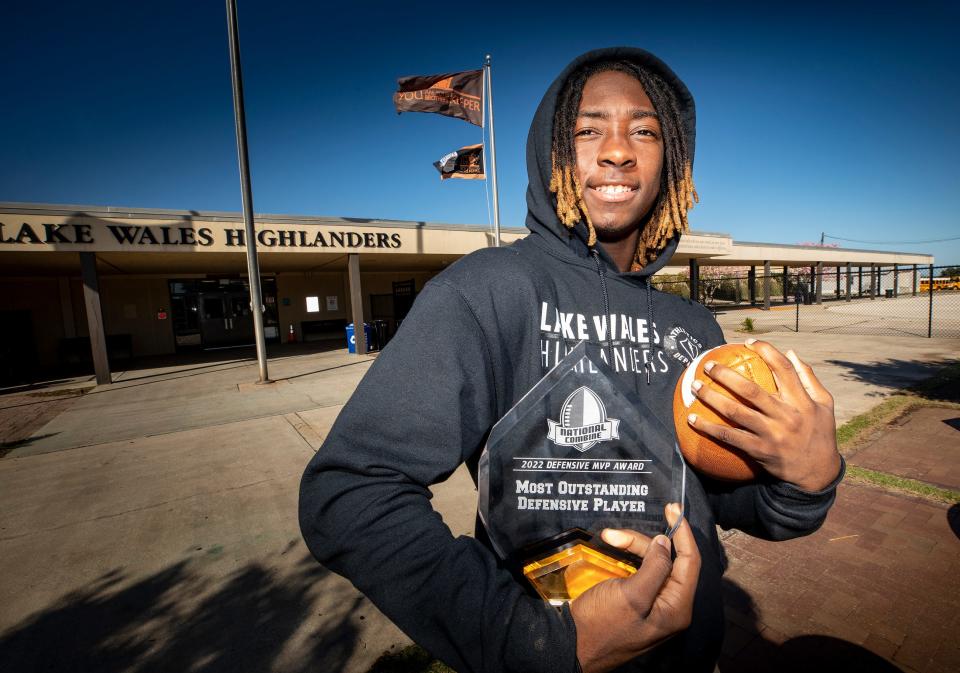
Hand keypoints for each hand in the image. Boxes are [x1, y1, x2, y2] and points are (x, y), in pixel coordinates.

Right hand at [570, 504, 699, 672]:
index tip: (672, 507)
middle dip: (642, 542)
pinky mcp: (634, 601)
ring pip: (650, 563)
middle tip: (614, 533)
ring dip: (631, 546)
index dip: (683, 533)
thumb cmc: (602, 624)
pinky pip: (638, 571)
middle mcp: (669, 606)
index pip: (690, 563)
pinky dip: (626, 557)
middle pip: (666, 560)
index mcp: (677, 608)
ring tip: (607, 537)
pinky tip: (611, 546)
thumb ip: (656, 567)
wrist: (571, 645)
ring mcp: (651, 604)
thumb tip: (666, 542)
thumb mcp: (633, 595)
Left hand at [687, 339, 841, 490]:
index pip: (783, 369)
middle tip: (708, 365)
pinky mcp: (759, 450)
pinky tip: (692, 419)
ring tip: (694, 386)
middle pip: (750, 390)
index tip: (748, 342)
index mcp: (802, 401)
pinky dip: (709, 427)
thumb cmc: (820, 433)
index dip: (766, 351)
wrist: (817, 472)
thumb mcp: (824, 404)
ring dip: (711, 398)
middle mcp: (785, 415)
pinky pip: (729, 437)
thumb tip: (790, 352)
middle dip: (726, 375)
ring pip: (735, 412)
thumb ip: (808, 378)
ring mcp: (771, 434)